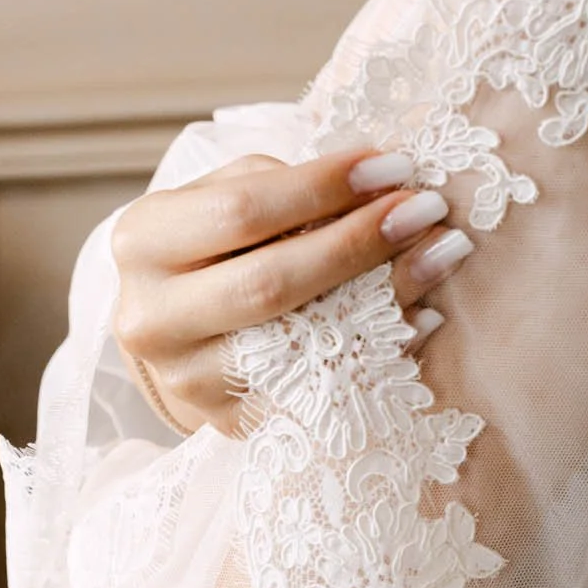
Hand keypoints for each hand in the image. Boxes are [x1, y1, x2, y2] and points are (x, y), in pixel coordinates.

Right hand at [110, 149, 472, 438]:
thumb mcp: (231, 189)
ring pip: (297, 342)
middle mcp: (151, 318)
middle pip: (270, 283)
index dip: (323, 186)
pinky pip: (316, 388)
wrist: (179, 317)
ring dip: (387, 294)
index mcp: (143, 241)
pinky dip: (379, 349)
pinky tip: (425, 314)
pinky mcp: (227, 422)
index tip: (394, 164)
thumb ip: (288, 182)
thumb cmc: (220, 236)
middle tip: (426, 208)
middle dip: (359, 241)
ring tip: (444, 251)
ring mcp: (186, 382)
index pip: (242, 211)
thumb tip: (379, 175)